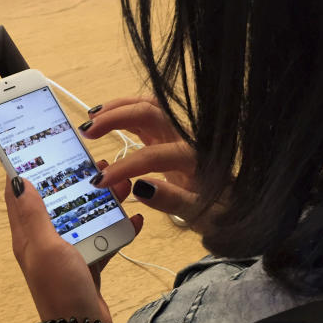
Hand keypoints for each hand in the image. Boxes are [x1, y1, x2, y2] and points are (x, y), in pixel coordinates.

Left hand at [4, 176, 143, 322]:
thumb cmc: (60, 288)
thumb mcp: (44, 246)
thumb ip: (33, 214)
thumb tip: (16, 178)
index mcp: (26, 236)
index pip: (17, 196)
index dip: (25, 170)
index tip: (42, 146)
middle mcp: (43, 242)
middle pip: (56, 202)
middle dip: (74, 181)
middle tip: (96, 162)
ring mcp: (66, 255)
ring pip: (81, 218)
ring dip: (100, 202)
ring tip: (122, 184)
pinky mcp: (87, 266)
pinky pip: (102, 240)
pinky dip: (117, 229)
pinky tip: (134, 219)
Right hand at [81, 97, 220, 230]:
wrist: (234, 204)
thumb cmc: (219, 212)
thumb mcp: (201, 215)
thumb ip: (173, 201)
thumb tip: (141, 187)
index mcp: (195, 159)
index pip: (153, 156)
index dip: (125, 167)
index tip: (100, 182)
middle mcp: (187, 138)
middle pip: (151, 113)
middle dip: (116, 118)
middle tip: (87, 132)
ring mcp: (179, 133)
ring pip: (148, 107)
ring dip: (118, 108)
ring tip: (90, 118)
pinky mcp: (171, 135)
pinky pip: (147, 115)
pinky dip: (124, 112)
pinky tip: (103, 118)